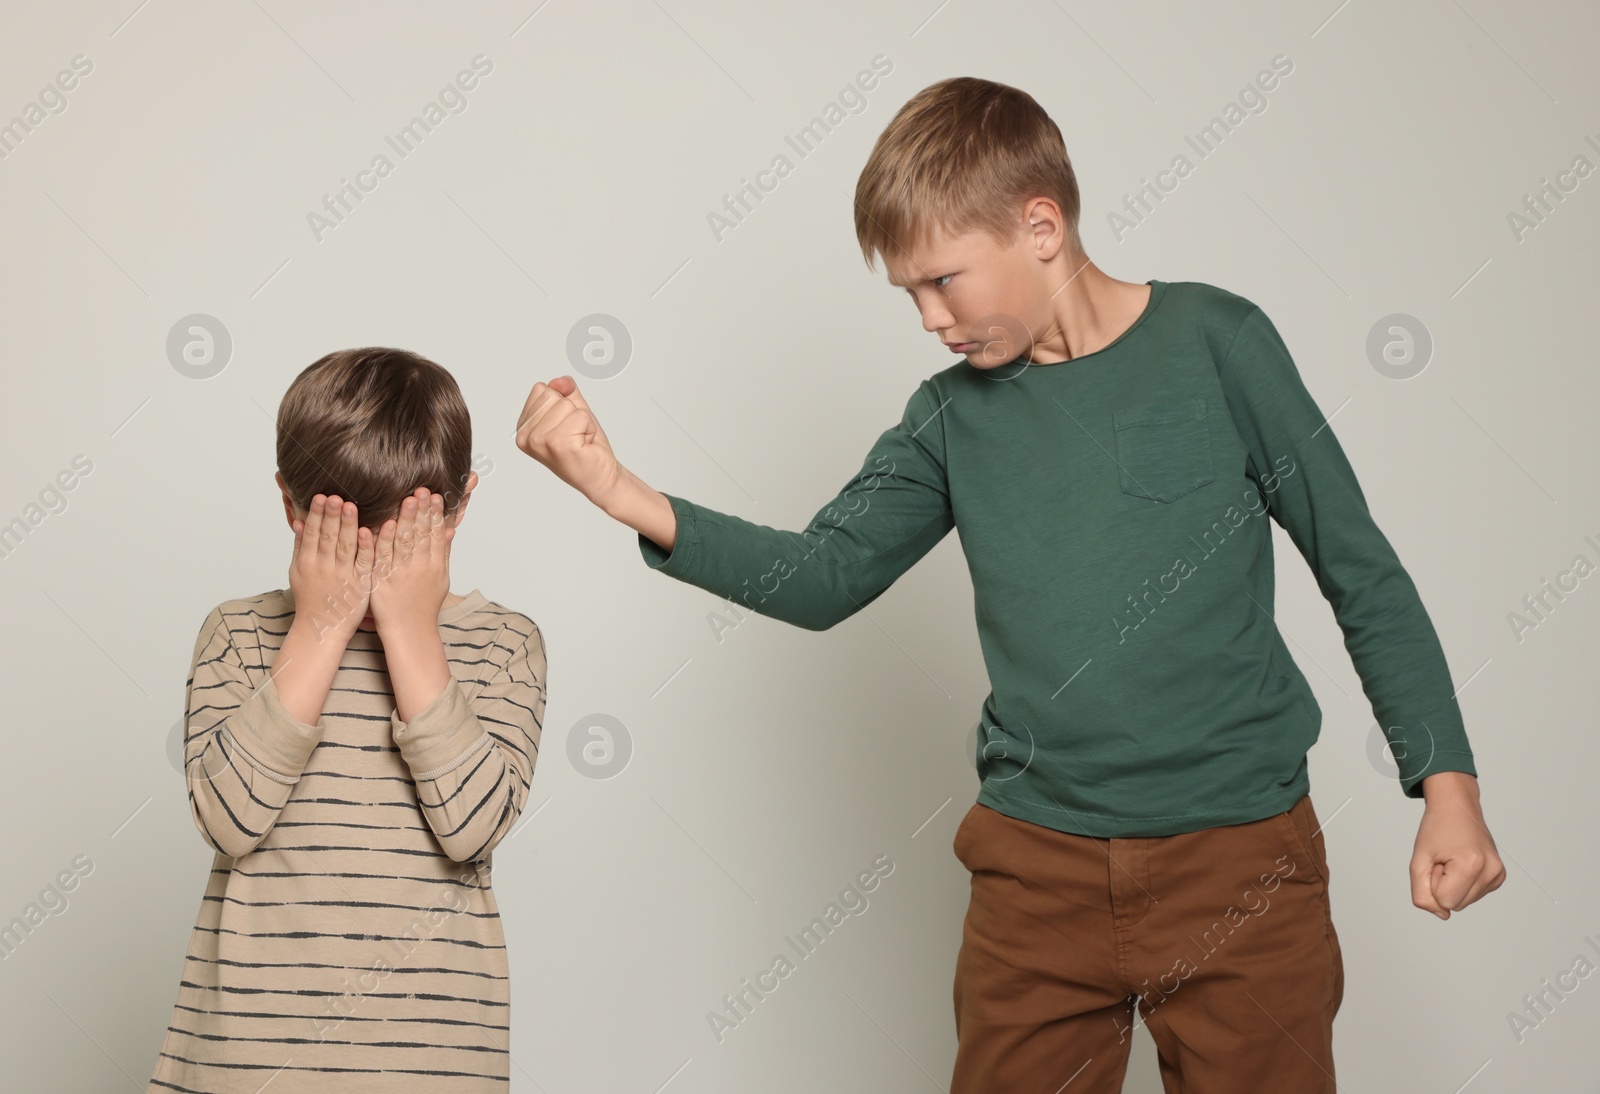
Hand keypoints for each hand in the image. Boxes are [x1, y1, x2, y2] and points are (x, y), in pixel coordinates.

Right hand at [288, 494, 374, 641]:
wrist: (322, 629)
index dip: (316, 514)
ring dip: (347, 525)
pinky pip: (363, 563)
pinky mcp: (360, 584)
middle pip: (327, 537)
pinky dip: (366, 547)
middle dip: (331, 515)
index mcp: (307, 563)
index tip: (320, 496)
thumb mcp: (298, 572)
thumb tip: (299, 521)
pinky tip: (368, 532)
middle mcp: (323, 568)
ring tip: (350, 505)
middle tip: (335, 495)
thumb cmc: (311, 599)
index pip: (312, 533)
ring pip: (345, 547)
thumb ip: (300, 546)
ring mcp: (342, 576)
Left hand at [368, 488, 453, 635]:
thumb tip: (451, 530)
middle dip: (423, 511)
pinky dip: (383, 540)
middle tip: (423, 489)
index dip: (436, 514)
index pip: (437, 535)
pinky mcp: (382, 580)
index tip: (437, 496)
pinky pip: (382, 557)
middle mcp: (420, 568)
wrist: (409, 631)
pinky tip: (384, 524)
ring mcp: (401, 573)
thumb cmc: (424, 606)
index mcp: (435, 566)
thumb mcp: (441, 579)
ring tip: (408, 499)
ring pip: (404, 542)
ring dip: (406, 519)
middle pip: (422, 535)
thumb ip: (444, 553)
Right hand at [515, 375, 623, 506]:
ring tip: (579, 439)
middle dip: (571, 411)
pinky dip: (588, 428)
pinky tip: (584, 444)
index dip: (560, 403)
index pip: (540, 389)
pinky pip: (580, 416)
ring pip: (567, 405)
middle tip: (575, 434)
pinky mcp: (558, 444)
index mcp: (524, 428)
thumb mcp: (573, 411)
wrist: (600, 476)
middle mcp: (526, 436)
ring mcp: (540, 441)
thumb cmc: (585, 447)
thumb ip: (565, 391)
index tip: (565, 426)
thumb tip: (559, 381)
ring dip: (581, 421)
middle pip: (552, 395)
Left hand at [1412, 773, 1506, 918]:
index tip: (1436, 862)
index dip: (1432, 883)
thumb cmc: (1436, 828)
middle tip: (1442, 860)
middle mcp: (1491, 871)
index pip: (1445, 901)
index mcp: (1472, 865)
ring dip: (1452, 884)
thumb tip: (1442, 914)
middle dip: (1442, 885)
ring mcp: (1498, 874)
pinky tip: (1462, 862)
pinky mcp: (1499, 876)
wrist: (1456, 806)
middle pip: (1455, 904)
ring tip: (1452, 859)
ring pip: (1463, 901)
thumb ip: (1422, 893)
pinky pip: (1472, 894)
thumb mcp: (1418, 860)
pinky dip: (1462, 882)